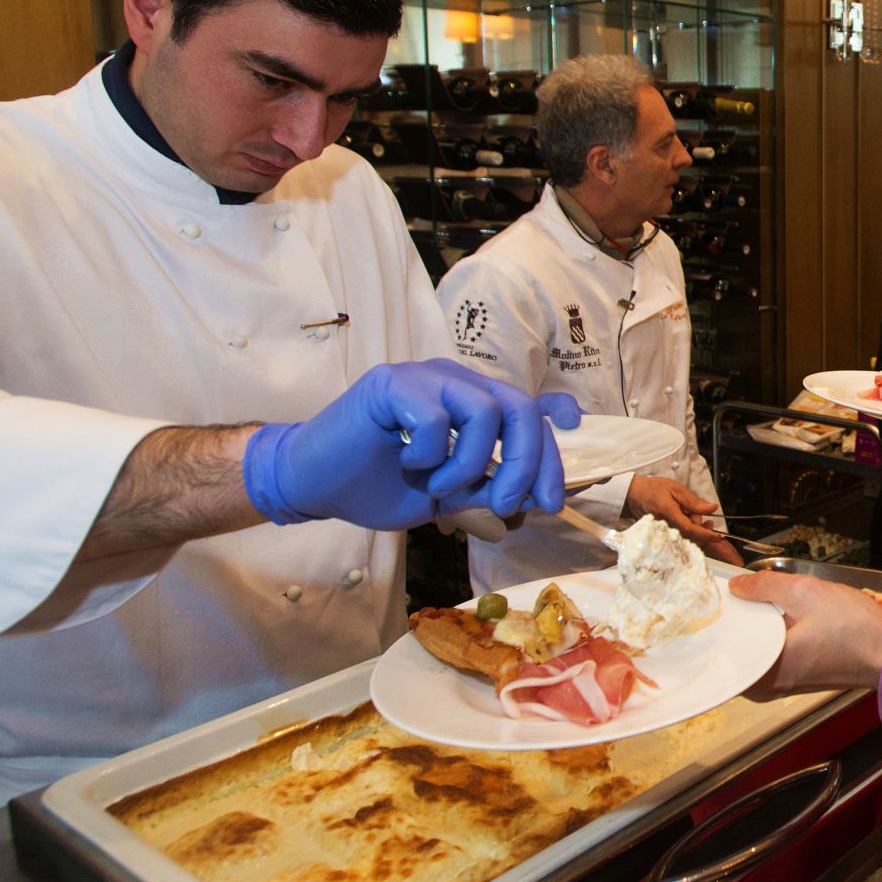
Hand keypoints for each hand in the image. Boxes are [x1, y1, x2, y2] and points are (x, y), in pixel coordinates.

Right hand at [243, 359, 583, 527]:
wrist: (314, 483)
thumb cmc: (378, 485)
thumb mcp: (446, 495)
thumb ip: (488, 488)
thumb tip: (537, 497)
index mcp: (471, 401)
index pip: (529, 410)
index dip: (555, 435)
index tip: (567, 462)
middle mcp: (455, 381)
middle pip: (519, 407)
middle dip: (525, 462)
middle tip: (507, 504)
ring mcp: (424, 376)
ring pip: (484, 410)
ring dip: (469, 464)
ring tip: (438, 485)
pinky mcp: (393, 383)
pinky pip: (436, 417)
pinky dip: (431, 453)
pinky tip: (408, 463)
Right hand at [622, 475, 743, 566]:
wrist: (634, 495)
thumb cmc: (653, 489)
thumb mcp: (675, 488)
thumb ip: (694, 501)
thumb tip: (712, 508)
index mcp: (668, 513)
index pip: (690, 529)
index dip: (705, 535)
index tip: (718, 537)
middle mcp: (665, 526)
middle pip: (690, 535)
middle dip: (699, 525)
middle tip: (700, 511)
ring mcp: (662, 532)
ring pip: (685, 536)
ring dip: (694, 527)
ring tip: (691, 512)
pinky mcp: (662, 534)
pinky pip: (679, 536)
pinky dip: (687, 529)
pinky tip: (686, 518)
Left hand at [727, 572, 881, 699]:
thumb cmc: (854, 630)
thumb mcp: (806, 593)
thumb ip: (765, 586)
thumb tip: (737, 585)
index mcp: (764, 674)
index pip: (723, 646)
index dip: (722, 615)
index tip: (719, 593)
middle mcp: (767, 688)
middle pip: (737, 648)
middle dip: (738, 619)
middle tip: (738, 590)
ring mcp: (782, 685)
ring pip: (754, 650)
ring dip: (757, 625)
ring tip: (758, 598)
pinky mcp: (796, 678)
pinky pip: (771, 654)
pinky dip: (771, 634)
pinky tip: (778, 614)